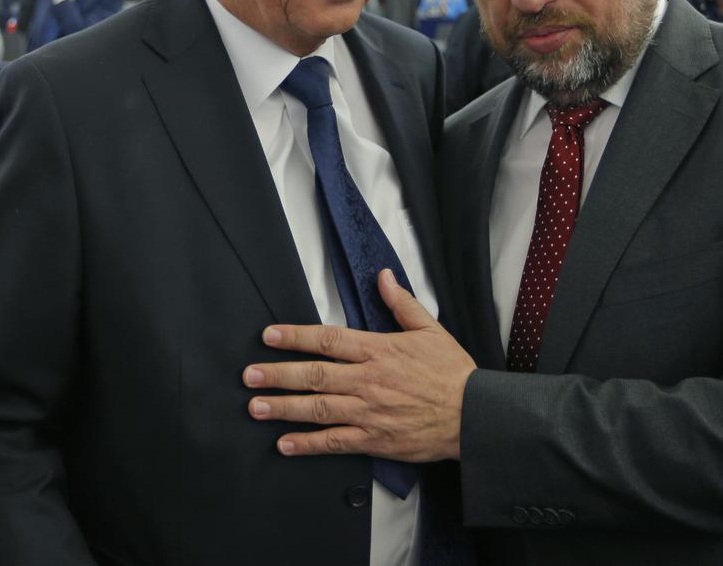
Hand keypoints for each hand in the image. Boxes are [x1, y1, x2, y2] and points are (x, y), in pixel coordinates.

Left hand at [244, 270, 476, 462]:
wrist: (473, 415)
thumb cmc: (452, 373)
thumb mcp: (430, 329)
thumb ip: (401, 303)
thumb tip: (384, 277)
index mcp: (379, 350)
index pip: (328, 340)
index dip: (295, 337)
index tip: (270, 336)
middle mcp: (368, 381)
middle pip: (314, 375)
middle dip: (277, 374)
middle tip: (249, 375)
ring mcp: (368, 412)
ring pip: (318, 408)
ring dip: (283, 407)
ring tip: (255, 407)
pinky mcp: (373, 440)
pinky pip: (334, 443)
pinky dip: (307, 444)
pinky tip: (284, 444)